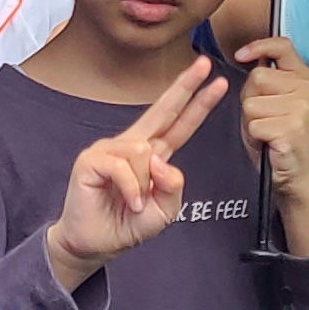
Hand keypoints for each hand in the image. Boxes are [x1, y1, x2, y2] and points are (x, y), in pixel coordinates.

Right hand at [45, 57, 225, 287]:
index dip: (198, 104)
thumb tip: (160, 160)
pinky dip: (131, 190)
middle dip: (185, 86)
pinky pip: (123, 167)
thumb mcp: (164, 211)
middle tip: (204, 65)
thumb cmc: (125, 225)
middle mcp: (132, 146)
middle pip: (163, 110)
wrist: (95, 245)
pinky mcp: (92, 160)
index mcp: (153, 156)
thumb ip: (173, 186)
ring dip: (144, 185)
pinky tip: (128, 202)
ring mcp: (111, 150)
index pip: (179, 125)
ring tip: (134, 203)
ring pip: (144, 152)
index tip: (217, 83)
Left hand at [232, 35, 308, 190]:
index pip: (282, 46)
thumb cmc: (278, 135)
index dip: (258, 47)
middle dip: (250, 98)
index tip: (241, 56)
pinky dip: (254, 136)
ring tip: (266, 131)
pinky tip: (269, 142)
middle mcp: (307, 89)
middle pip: (257, 78)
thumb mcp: (271, 99)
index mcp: (303, 77)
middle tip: (264, 116)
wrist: (294, 172)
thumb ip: (264, 78)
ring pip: (251, 103)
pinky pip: (254, 125)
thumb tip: (246, 57)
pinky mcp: (292, 128)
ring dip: (251, 120)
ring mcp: (301, 109)